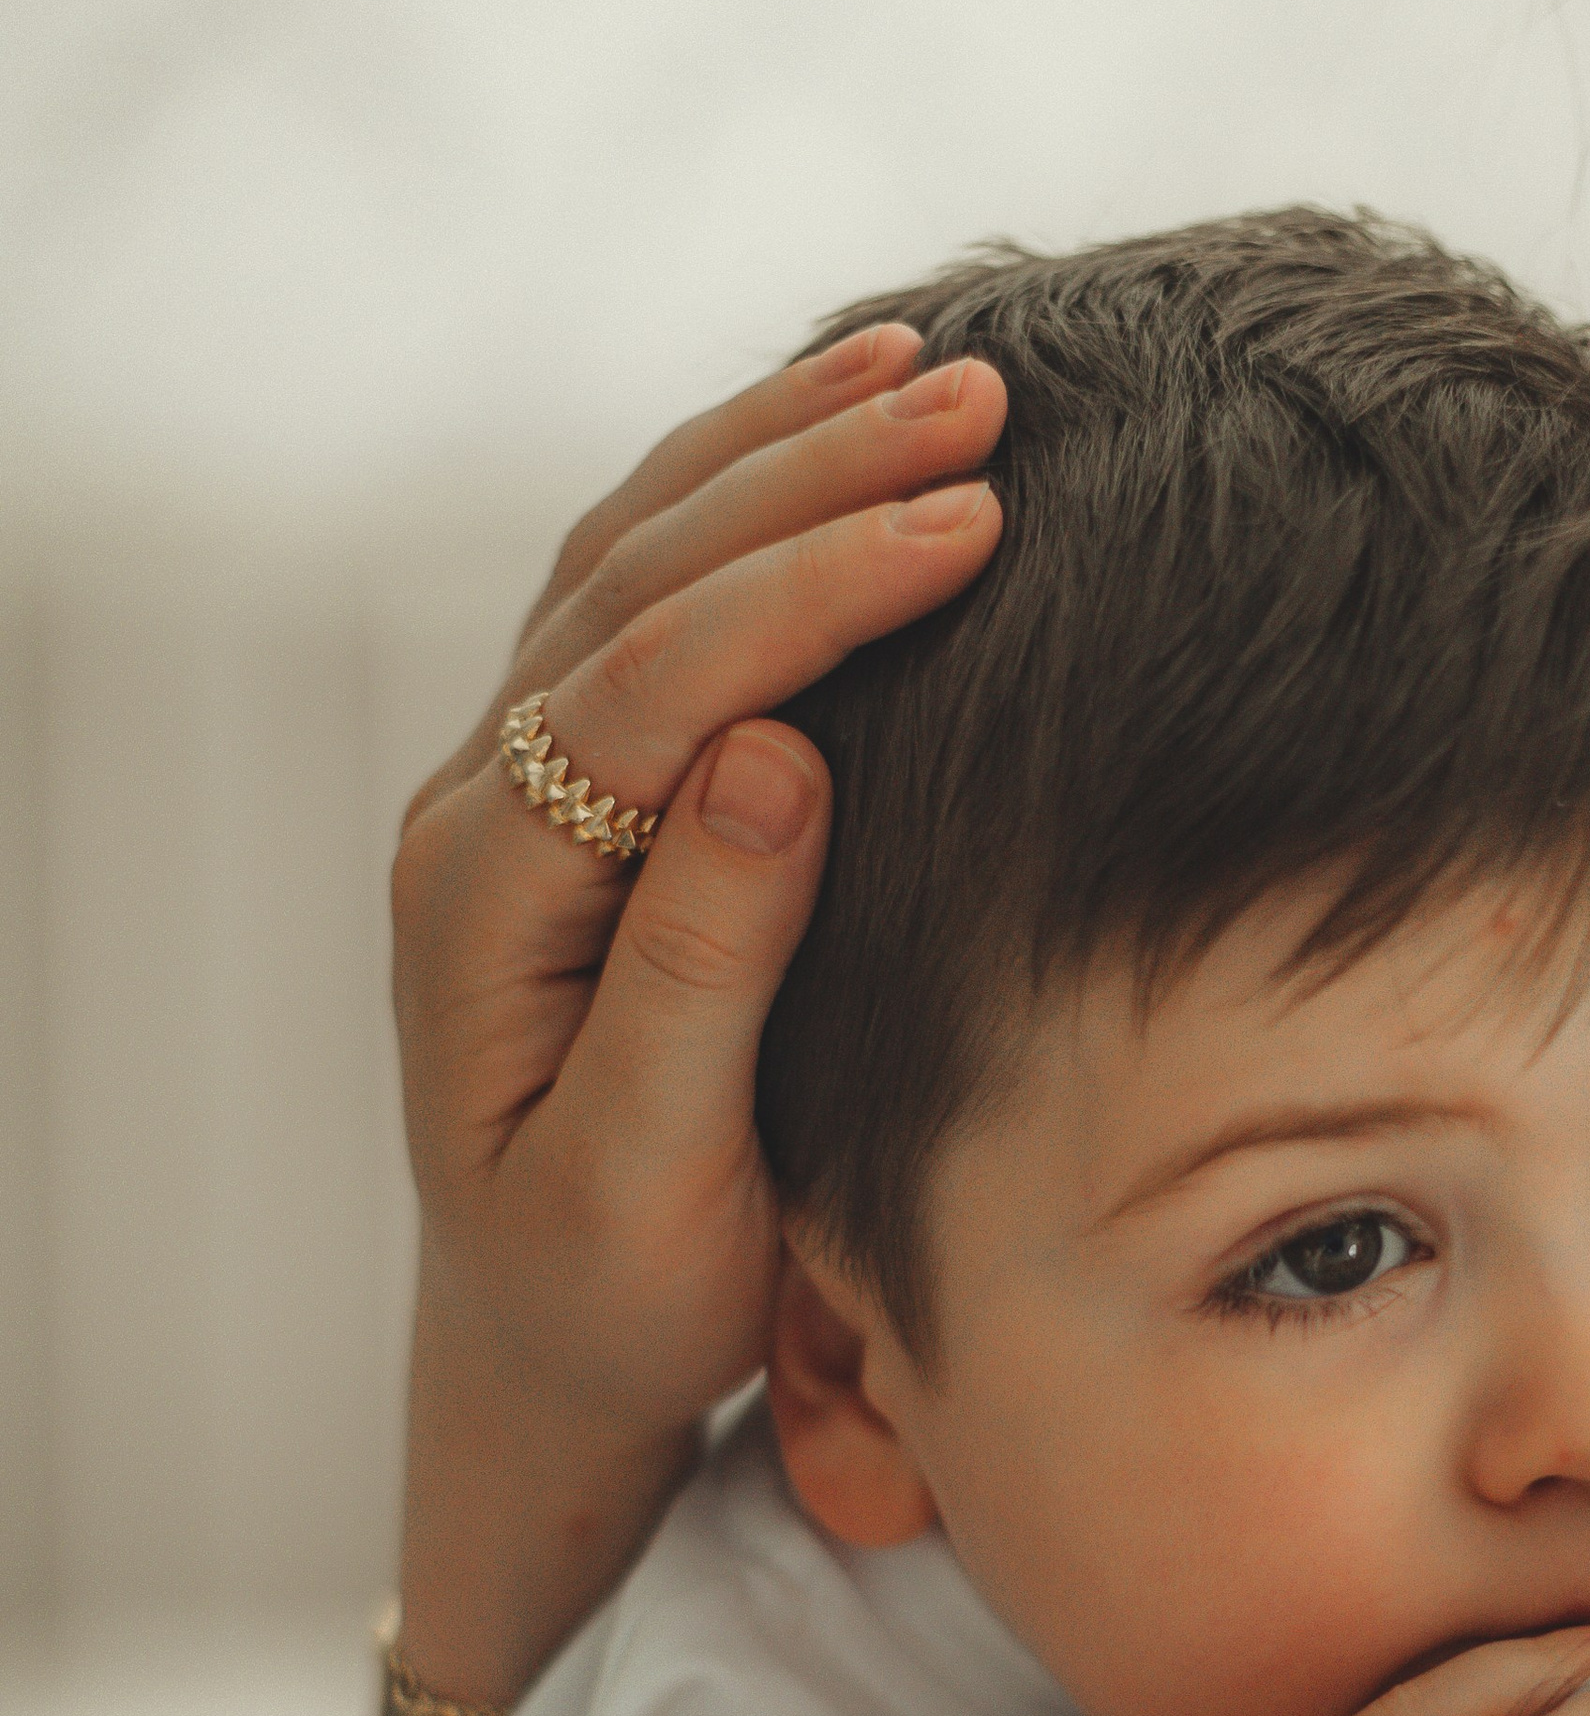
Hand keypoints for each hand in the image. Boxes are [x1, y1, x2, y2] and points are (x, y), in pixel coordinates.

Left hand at [391, 328, 1008, 1706]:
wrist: (548, 1348)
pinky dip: (747, 494)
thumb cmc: (613, 1293)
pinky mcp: (573, 784)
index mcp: (485, 904)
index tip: (970, 527)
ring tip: (933, 368)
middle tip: (984, 398)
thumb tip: (775, 756)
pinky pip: (649, 593)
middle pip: (638, 584)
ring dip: (780, 451)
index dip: (809, 594)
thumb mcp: (648, 1180)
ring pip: (636, 558)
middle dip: (811, 475)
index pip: (648, 689)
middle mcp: (479, 811)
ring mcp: (515, 783)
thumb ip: (696, 972)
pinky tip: (837, 427)